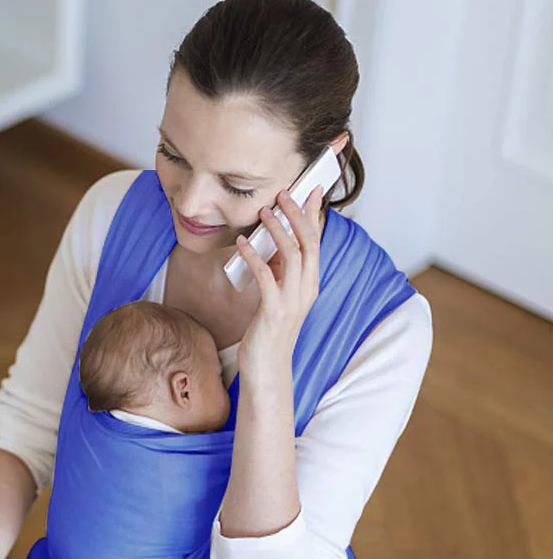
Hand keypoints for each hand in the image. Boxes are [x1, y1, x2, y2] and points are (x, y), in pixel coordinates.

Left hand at [234, 186, 323, 374]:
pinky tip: (241, 243)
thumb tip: (272, 247)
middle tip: (284, 193)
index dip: (315, 215)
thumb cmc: (269, 332)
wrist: (267, 368)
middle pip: (309, 243)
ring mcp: (292, 300)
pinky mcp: (274, 310)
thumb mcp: (277, 296)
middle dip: (298, 214)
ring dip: (278, 229)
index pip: (317, 242)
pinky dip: (254, 256)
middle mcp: (307, 289)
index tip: (312, 190)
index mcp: (310, 284)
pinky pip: (267, 276)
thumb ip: (279, 273)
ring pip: (293, 254)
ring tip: (264, 212)